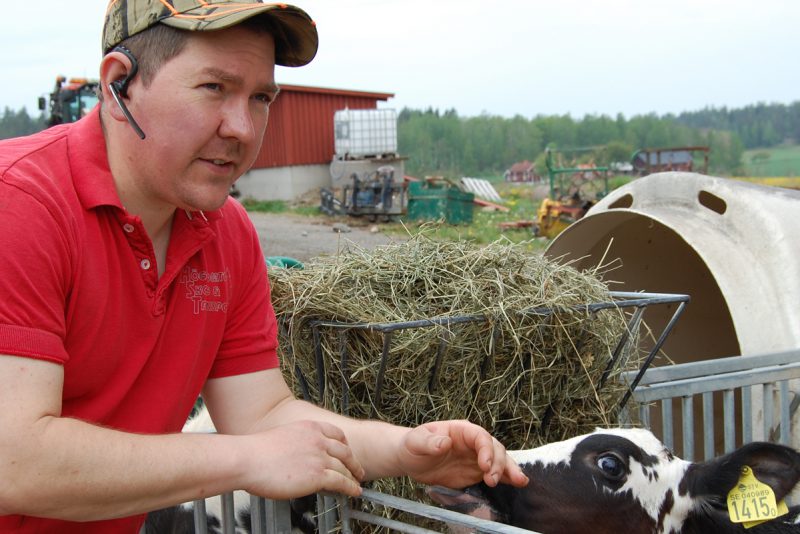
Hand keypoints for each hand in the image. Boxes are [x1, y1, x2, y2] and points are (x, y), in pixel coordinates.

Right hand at [239, 420, 364, 499]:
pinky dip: (351, 488)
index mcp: (310, 427)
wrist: (248, 459)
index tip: (348, 451)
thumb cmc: (257, 452)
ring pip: (344, 468)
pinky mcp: (317, 475)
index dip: (346, 444)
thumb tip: (302, 456)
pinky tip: (354, 491)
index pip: (336, 434)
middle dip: (354, 462)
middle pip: (345, 451)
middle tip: (358, 469)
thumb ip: (298, 443)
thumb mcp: (283, 437)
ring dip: (354, 477)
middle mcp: (318, 440)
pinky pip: (341, 482)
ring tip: (358, 483)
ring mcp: (319, 457)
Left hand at [396, 420, 528, 488]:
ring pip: (500, 459)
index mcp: (461, 430)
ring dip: (509, 470)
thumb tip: (445, 443)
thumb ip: (430, 442)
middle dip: (498, 463)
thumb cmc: (413, 445)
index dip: (486, 449)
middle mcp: (473, 442)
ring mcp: (477, 456)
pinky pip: (496, 472)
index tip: (484, 466)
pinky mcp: (477, 471)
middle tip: (492, 480)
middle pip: (494, 448)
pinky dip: (508, 477)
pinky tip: (518, 483)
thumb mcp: (416, 441)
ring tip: (520, 481)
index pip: (480, 436)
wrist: (412, 459)